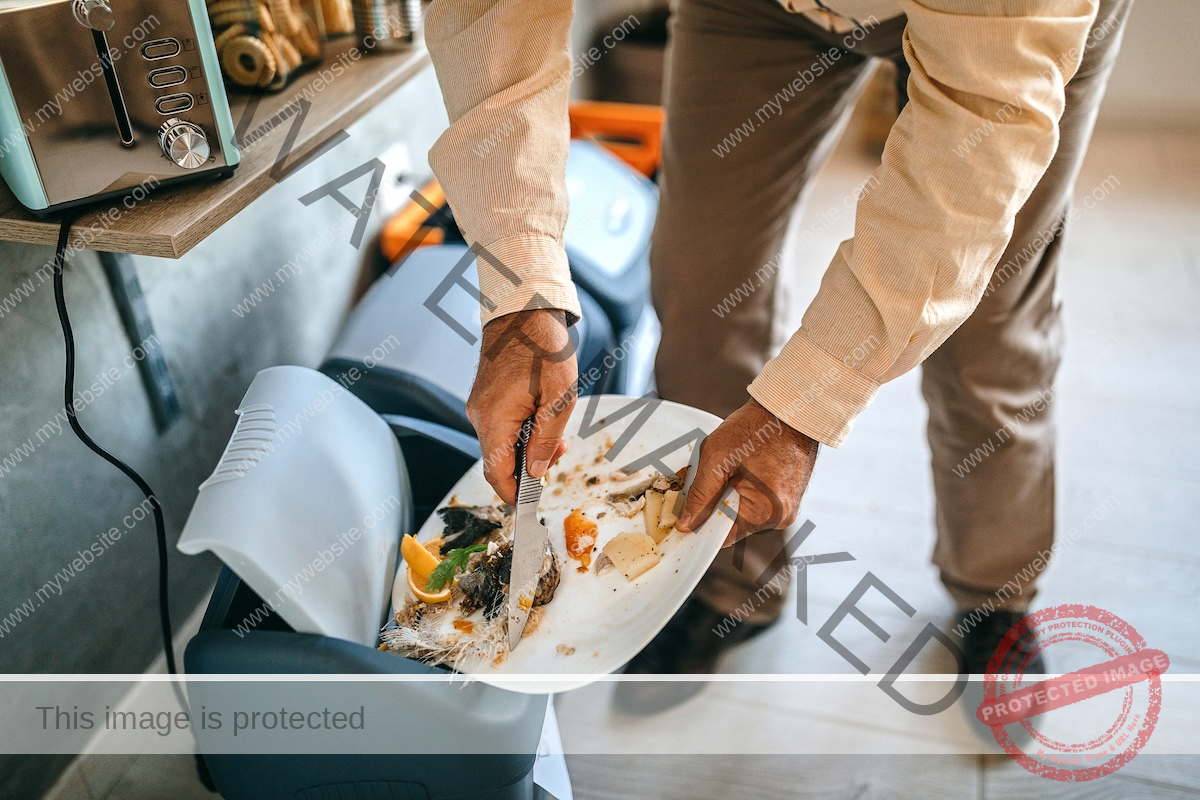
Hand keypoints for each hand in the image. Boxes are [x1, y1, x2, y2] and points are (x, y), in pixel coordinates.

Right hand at [467, 309, 577, 504]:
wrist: (524, 310)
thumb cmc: (544, 347)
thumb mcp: (558, 396)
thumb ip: (545, 438)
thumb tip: (534, 472)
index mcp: (494, 418)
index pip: (496, 473)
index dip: (514, 495)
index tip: (531, 504)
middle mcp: (479, 415)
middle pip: (499, 461)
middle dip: (529, 467)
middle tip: (560, 450)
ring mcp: (479, 407)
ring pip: (501, 444)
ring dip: (527, 447)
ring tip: (555, 428)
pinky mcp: (485, 399)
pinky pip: (500, 427)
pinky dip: (520, 431)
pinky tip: (541, 416)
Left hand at [676, 399, 818, 545]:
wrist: (791, 408)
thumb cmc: (758, 426)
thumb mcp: (717, 458)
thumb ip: (700, 495)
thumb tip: (688, 524)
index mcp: (766, 512)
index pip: (723, 537)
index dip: (702, 524)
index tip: (688, 513)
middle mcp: (782, 517)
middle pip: (734, 525)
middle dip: (718, 504)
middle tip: (716, 474)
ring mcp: (788, 508)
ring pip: (745, 513)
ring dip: (733, 495)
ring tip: (737, 466)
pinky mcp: (789, 498)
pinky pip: (758, 502)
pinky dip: (747, 489)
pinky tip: (748, 467)